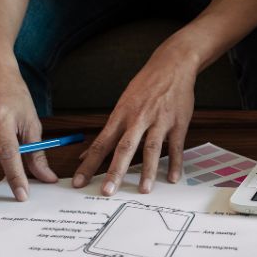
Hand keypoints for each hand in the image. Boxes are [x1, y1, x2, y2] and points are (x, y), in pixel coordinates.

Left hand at [72, 34, 197, 194]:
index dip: (89, 164)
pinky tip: (171, 177)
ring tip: (144, 189)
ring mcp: (160, 121)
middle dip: (115, 171)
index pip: (101, 143)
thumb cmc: (145, 86)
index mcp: (121, 115)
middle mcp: (138, 119)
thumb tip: (87, 154)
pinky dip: (175, 163)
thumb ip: (108, 132)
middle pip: (124, 148)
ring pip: (151, 149)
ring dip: (147, 171)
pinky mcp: (178, 123)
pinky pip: (176, 146)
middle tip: (107, 191)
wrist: (172, 66)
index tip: (78, 181)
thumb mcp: (123, 104)